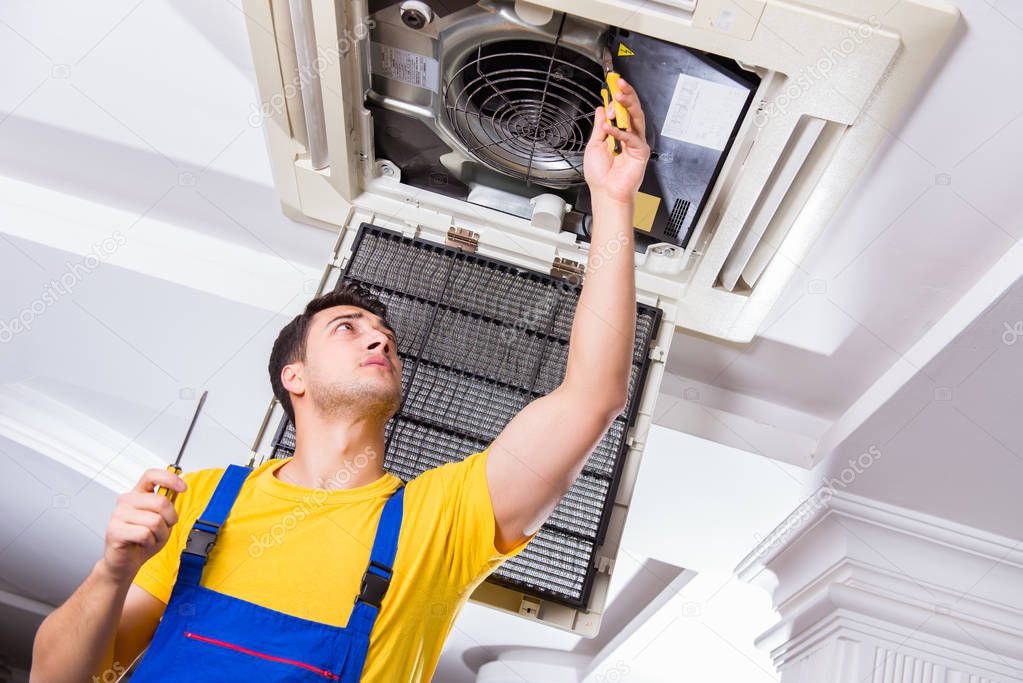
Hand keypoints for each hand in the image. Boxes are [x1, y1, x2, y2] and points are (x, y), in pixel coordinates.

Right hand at [100, 468, 185, 582]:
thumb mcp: (162, 519)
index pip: (151, 475)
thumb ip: (167, 504)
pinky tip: (142, 543)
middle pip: (161, 502)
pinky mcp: (115, 530)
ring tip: (150, 538)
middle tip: (162, 528)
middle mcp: (126, 501)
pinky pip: (145, 533)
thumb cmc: (142, 540)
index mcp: (138, 494)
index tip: (182, 487)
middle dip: (170, 519)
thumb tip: (177, 488)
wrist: (125, 562)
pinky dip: (150, 542)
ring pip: (155, 521)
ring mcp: (118, 515)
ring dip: (159, 534)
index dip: (170, 478)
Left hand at [583, 78, 650, 204]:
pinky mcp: (640, 151)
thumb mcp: (594, 144)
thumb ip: (599, 126)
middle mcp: (629, 135)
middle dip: (626, 94)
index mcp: (618, 133)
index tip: (612, 84)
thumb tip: (601, 110)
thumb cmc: (600, 175)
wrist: (605, 192)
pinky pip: (631, 136)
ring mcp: (636, 142)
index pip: (620, 110)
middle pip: (631, 110)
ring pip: (636, 117)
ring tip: (619, 95)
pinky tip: (609, 129)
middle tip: (619, 84)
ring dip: (627, 105)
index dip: (617, 96)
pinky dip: (619, 131)